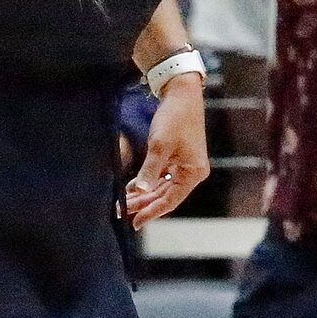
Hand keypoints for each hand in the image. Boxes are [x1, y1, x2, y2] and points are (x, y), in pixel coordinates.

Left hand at [124, 75, 208, 226]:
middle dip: (145, 204)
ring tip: (125, 203)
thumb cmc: (174, 118)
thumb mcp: (159, 146)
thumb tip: (139, 191)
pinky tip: (132, 188)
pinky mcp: (179, 159)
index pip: (171, 201)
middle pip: (166, 196)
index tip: (135, 222)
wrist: (181, 95)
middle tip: (123, 213)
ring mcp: (186, 166)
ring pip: (163, 188)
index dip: (152, 212)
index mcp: (193, 173)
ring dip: (145, 195)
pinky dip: (148, 183)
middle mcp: (192, 173)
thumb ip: (149, 171)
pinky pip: (162, 178)